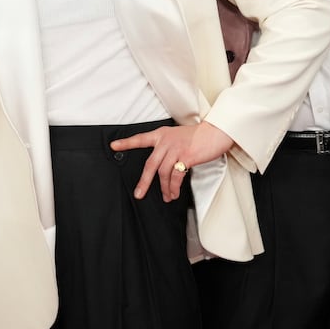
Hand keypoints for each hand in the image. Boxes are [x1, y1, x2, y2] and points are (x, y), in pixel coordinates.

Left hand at [110, 121, 235, 201]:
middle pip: (150, 164)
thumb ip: (168, 148)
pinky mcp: (186, 157)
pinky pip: (176, 176)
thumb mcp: (178, 136)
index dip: (126, 143)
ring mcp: (175, 148)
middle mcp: (166, 141)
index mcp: (162, 134)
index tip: (113, 146)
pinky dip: (174, 187)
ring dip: (164, 188)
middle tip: (139, 193)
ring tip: (167, 196)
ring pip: (163, 173)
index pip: (141, 138)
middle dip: (144, 181)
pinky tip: (174, 193)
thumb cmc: (199, 136)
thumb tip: (162, 166)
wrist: (216, 132)